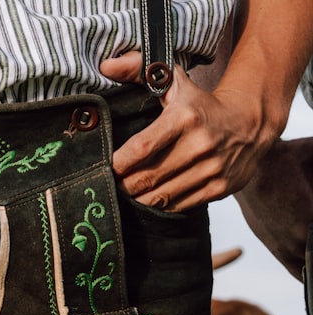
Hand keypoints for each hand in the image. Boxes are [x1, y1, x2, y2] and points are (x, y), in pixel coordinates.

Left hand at [100, 51, 279, 211]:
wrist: (251, 121)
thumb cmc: (202, 104)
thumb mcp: (175, 83)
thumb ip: (139, 70)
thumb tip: (107, 65)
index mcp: (185, 117)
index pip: (140, 148)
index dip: (118, 163)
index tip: (107, 166)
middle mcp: (200, 144)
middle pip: (146, 178)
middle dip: (124, 185)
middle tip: (114, 183)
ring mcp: (212, 168)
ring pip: (160, 197)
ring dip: (139, 198)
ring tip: (131, 191)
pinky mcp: (220, 187)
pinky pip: (178, 206)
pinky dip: (161, 204)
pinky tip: (154, 195)